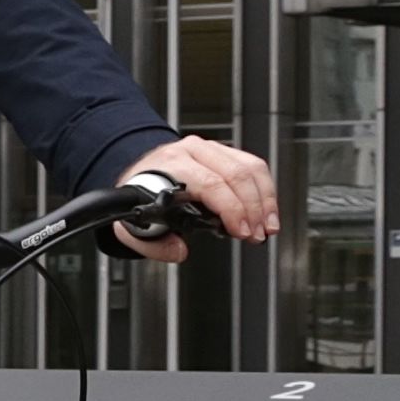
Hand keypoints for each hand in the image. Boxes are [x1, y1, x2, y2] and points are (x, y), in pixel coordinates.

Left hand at [114, 134, 278, 265]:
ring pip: (251, 168)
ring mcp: (212, 149)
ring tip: (266, 227)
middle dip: (252, 210)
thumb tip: (179, 251)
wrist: (140, 171)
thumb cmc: (141, 194)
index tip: (239, 231)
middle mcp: (193, 151)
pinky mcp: (226, 153)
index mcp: (172, 164)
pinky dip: (266, 191)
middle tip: (255, 235)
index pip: (210, 183)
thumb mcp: (133, 224)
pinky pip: (254, 167)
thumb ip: (153, 244)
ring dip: (265, 201)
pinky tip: (267, 212)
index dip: (231, 208)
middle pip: (236, 175)